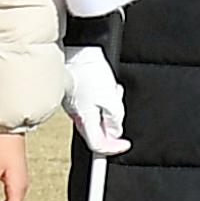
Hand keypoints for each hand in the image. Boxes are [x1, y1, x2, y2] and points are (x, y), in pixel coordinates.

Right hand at [60, 44, 127, 159]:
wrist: (74, 51)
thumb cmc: (89, 72)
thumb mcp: (110, 98)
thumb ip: (115, 119)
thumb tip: (115, 132)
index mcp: (85, 120)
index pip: (99, 146)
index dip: (114, 148)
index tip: (125, 144)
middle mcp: (79, 116)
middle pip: (99, 132)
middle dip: (113, 122)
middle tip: (118, 105)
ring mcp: (77, 105)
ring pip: (98, 116)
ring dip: (110, 106)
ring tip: (112, 89)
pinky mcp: (78, 94)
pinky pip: (95, 103)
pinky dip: (105, 97)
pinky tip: (106, 84)